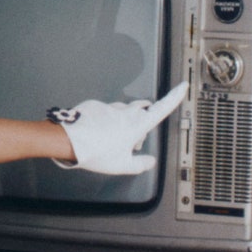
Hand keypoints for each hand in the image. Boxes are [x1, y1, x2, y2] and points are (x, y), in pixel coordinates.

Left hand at [48, 83, 187, 175]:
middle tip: (137, 137)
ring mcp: (109, 107)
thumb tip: (150, 162)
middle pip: (142, 109)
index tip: (182, 86)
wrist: (69, 140)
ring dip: (123, 122)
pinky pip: (105, 112)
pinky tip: (97, 135)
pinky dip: (105, 122)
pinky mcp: (94, 106)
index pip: (162, 108)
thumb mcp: (122, 166)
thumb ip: (140, 164)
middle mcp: (125, 112)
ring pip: (122, 111)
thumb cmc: (96, 152)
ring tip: (113, 141)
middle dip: (144, 119)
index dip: (174, 97)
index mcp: (137, 124)